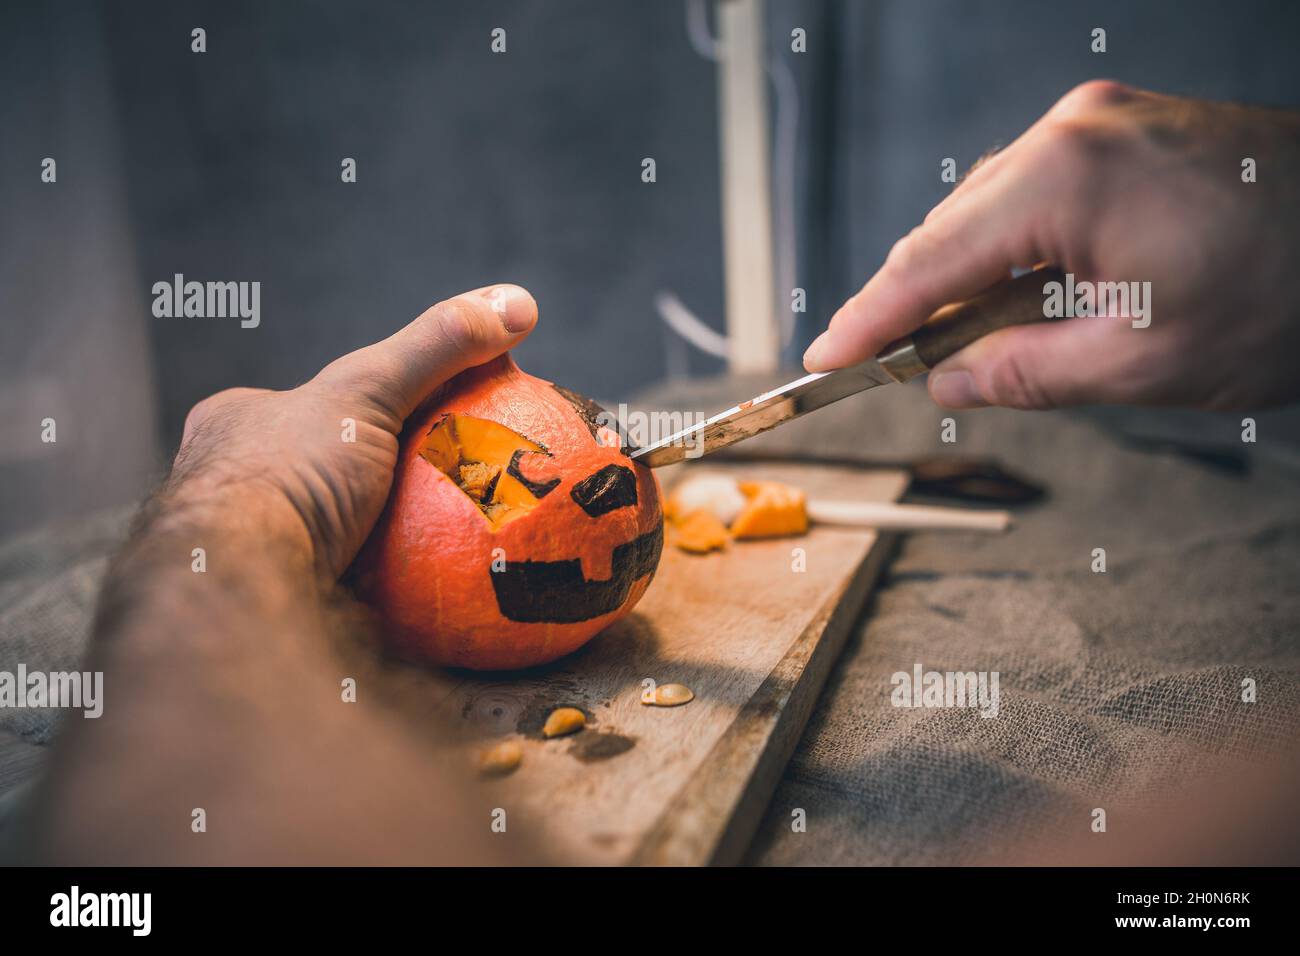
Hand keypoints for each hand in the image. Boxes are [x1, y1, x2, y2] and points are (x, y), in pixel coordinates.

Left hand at [169, 284, 537, 578]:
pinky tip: (426, 592)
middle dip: (376, 478)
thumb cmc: (291, 474)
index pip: (313, 402)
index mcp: (235, 427)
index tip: (431, 415)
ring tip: (447, 542)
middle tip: (444, 485)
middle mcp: (229, 488)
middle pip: (325, 472)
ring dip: (382, 541)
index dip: (370, 403)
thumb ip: (438, 345)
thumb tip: (521, 303)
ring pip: (329, 537)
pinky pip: (339, 592)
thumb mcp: (370, 387)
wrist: (243, 588)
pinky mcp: (273, 602)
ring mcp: (250, 552)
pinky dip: (382, 592)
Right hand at [803, 81, 1299, 409]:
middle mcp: (1072, 131)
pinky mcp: (1125, 129)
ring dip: (970, 277)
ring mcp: (1100, 120)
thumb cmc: (1290, 298)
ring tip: (974, 346)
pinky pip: (1034, 191)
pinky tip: (1025, 297)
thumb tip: (948, 380)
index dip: (871, 319)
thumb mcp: (1143, 365)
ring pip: (988, 209)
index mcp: (1066, 180)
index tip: (826, 359)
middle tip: (898, 369)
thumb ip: (1024, 374)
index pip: (932, 263)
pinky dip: (1014, 249)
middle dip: (917, 301)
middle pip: (950, 228)